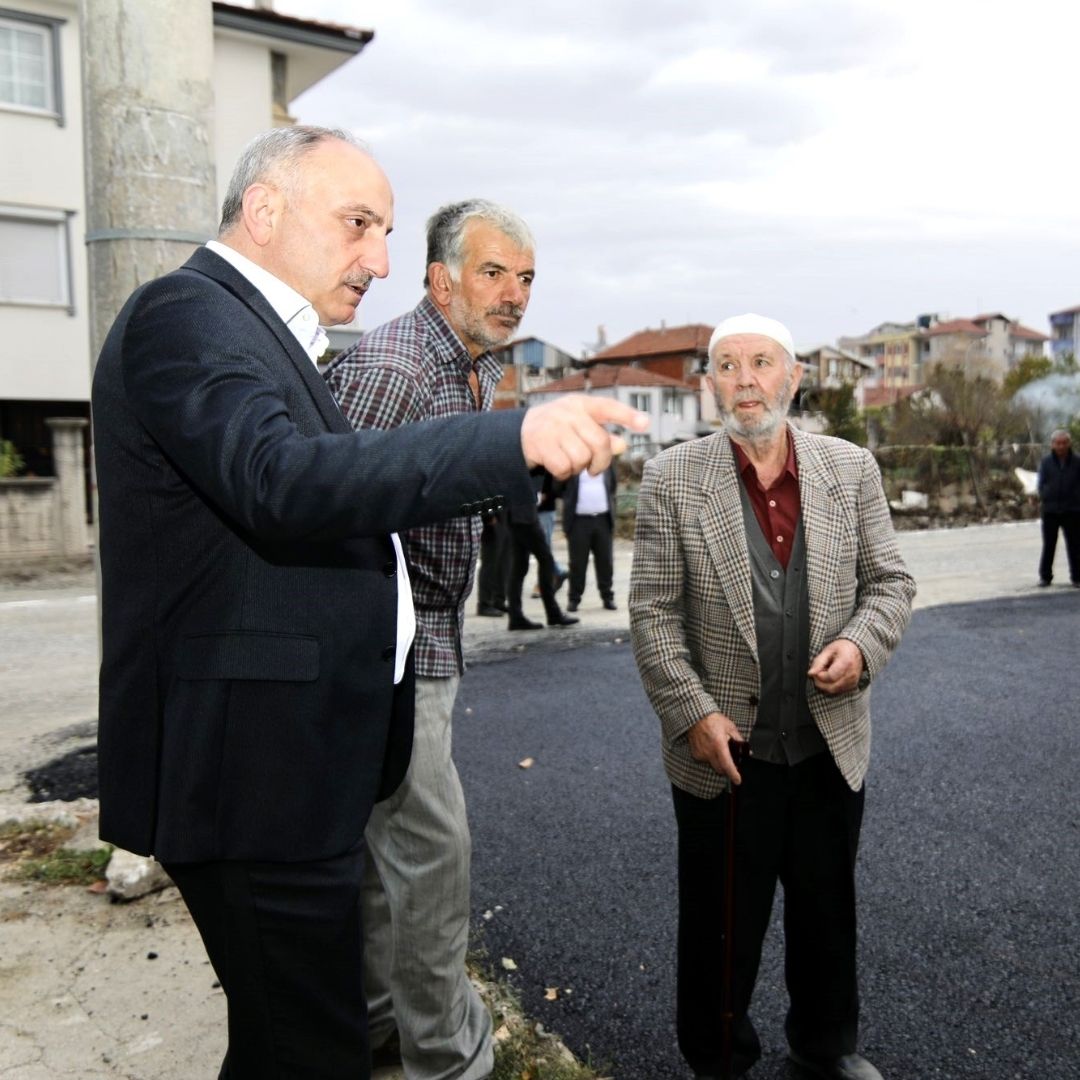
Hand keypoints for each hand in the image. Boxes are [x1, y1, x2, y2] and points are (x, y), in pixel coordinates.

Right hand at [520, 395, 648, 479]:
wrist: (520, 432)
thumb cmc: (558, 430)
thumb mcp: (580, 427)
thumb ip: (602, 435)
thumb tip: (622, 445)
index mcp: (582, 404)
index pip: (608, 407)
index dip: (627, 416)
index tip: (645, 424)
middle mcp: (568, 412)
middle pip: (600, 442)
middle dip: (600, 462)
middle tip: (593, 469)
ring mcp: (553, 427)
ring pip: (582, 457)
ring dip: (579, 468)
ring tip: (571, 463)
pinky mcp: (540, 443)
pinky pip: (564, 467)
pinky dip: (564, 474)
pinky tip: (559, 468)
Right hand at [687, 712, 745, 784]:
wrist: (697, 716)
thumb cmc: (714, 720)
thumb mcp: (730, 727)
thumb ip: (739, 740)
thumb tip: (747, 751)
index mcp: (719, 745)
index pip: (727, 764)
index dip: (733, 774)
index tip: (738, 780)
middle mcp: (709, 751)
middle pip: (720, 769)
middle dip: (727, 769)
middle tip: (731, 761)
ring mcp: (701, 754)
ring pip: (713, 765)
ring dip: (718, 762)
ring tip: (718, 749)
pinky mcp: (696, 754)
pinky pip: (705, 761)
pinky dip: (710, 758)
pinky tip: (710, 747)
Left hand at [807, 638, 863, 694]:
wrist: (856, 650)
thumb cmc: (842, 648)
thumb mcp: (828, 650)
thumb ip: (818, 662)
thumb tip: (810, 673)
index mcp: (846, 663)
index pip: (830, 677)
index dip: (819, 675)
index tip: (817, 669)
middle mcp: (851, 675)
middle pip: (830, 687)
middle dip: (820, 681)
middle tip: (819, 671)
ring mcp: (853, 682)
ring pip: (833, 690)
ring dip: (825, 684)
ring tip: (825, 672)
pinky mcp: (852, 686)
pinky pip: (837, 690)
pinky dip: (830, 685)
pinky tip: (830, 676)